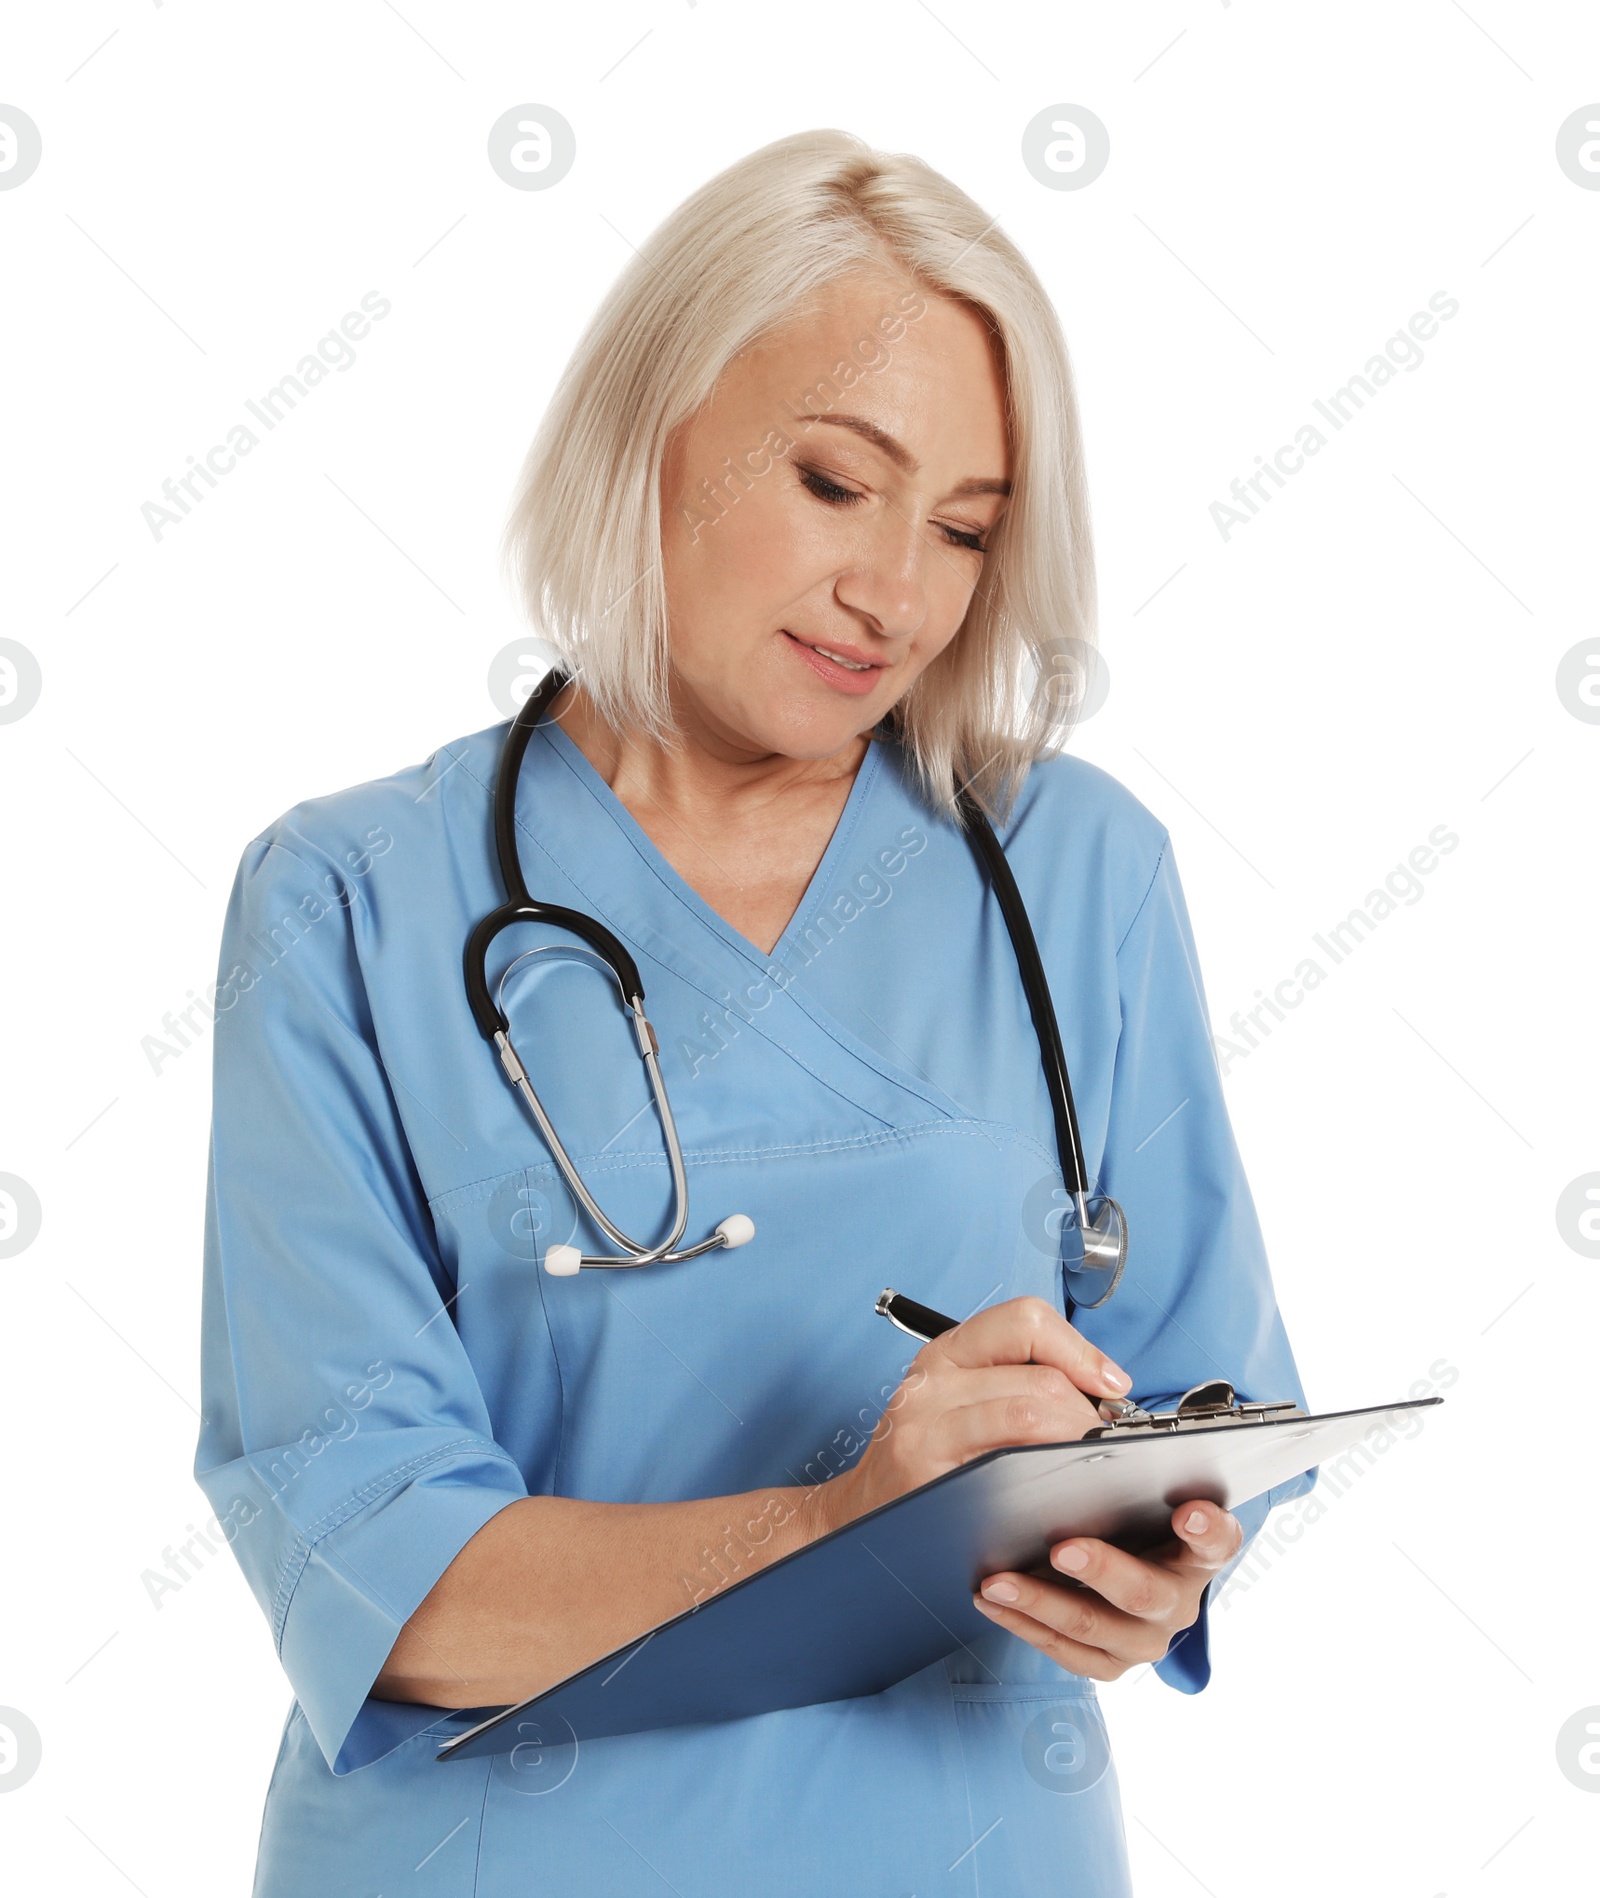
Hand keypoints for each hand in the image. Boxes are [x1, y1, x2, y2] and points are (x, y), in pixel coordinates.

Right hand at [822, 1296, 1132, 1529]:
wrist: (859, 1516)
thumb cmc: (923, 1461)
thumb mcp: (955, 1401)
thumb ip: (1013, 1381)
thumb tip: (1101, 1388)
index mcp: (946, 1352)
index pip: (1025, 1320)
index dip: (1080, 1349)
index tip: (1111, 1383)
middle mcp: (932, 1380)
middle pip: (1040, 1376)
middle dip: (1089, 1413)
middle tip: (1104, 1444)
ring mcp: (926, 1424)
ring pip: (1030, 1412)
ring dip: (1075, 1441)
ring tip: (1084, 1465)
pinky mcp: (927, 1469)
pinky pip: (1008, 1461)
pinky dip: (1047, 1472)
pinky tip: (1055, 1487)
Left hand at [971, 1499, 1243, 1679]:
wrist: (1128, 1568)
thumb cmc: (1131, 1520)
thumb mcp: (1141, 1497)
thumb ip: (1129, 1479)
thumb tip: (1082, 1446)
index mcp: (1198, 1554)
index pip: (1218, 1540)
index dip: (1206, 1528)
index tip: (1186, 1512)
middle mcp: (1179, 1602)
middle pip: (1145, 1591)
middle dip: (1101, 1569)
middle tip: (1060, 1548)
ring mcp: (1145, 1640)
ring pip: (1094, 1627)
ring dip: (1040, 1603)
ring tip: (997, 1581)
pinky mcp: (1111, 1664)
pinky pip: (1065, 1652)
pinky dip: (1023, 1625)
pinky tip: (989, 1601)